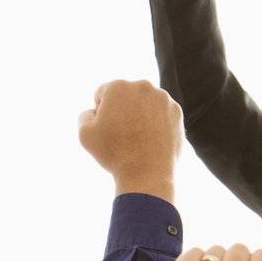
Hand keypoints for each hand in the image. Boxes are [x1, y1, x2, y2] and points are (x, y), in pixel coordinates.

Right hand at [78, 79, 183, 201]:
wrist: (147, 175)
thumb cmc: (114, 155)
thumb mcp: (84, 134)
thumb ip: (85, 114)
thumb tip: (95, 110)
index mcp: (117, 86)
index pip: (103, 94)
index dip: (101, 114)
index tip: (108, 131)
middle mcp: (142, 86)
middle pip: (125, 96)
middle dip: (122, 111)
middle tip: (124, 135)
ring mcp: (163, 98)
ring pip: (144, 103)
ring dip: (140, 115)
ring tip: (139, 139)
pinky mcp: (176, 112)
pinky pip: (161, 113)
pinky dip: (156, 123)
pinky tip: (152, 139)